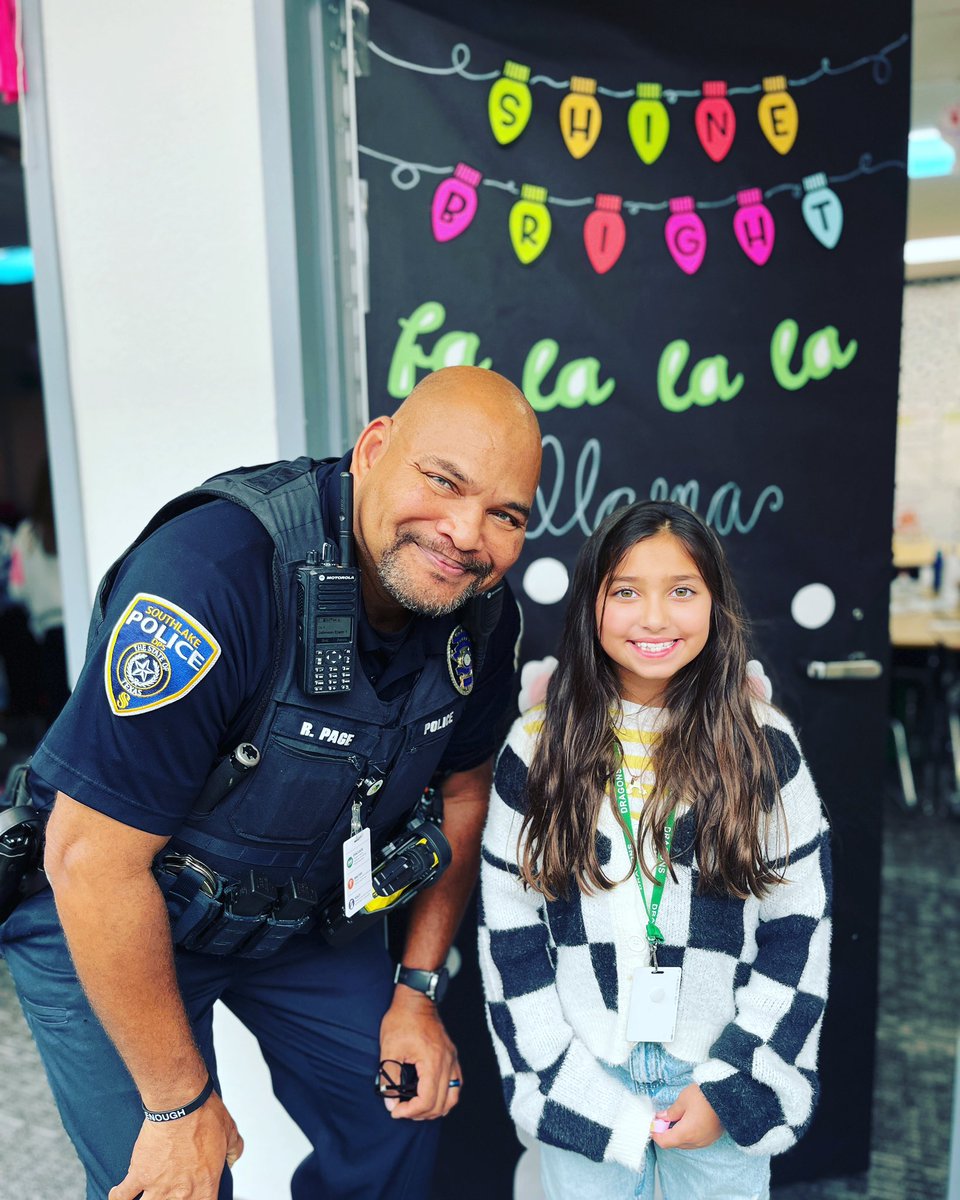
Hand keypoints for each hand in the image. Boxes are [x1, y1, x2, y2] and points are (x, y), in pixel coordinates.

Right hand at [108, 1092, 242, 1199]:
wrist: (182, 1103)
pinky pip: (122, 1197)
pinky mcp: (139, 1175)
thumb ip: (234, 1150)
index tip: (191, 1199)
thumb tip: (233, 1158)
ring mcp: (159, 1188)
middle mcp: (182, 1195)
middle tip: (168, 1194)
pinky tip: (117, 1196)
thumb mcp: (230, 1133)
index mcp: (206, 1187)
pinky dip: (117, 1197)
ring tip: (144, 1198)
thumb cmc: (206, 1115)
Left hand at [379, 987, 460, 1120]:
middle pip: (441, 1103)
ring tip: (417, 1109)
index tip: (395, 1111)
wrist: (416, 999)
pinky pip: (456, 1084)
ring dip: (436, 1108)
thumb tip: (390, 1101)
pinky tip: (432, 1097)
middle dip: (420, 1113)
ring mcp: (452, 1059)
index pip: (427, 1100)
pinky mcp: (452, 1056)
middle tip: (403, 1111)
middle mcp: (447, 1062)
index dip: (410, 1111)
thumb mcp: (389, 1048)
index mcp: (432, 1061)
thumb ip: (389, 1076)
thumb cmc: (402, 1020)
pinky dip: (446, 1096)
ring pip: (453, 1097)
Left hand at [649, 1083, 722, 1149]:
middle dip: (666, 1134)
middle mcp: (696, 1142)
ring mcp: (705, 1141)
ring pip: (686, 1143)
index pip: (665, 1142)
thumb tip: (662, 1117)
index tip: (652, 1125)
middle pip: (675, 1144)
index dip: (656, 1135)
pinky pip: (696, 1141)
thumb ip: (672, 1111)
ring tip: (674, 1119)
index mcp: (686, 1134)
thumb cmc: (704, 1096)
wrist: (729, 1095)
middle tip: (661, 1120)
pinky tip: (687, 1121)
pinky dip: (688, 1134)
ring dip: (678, 1134)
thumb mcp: (683, 1100)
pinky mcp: (712, 1137)